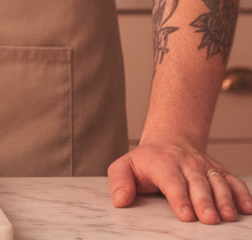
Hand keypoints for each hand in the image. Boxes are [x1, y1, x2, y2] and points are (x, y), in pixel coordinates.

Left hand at [108, 142, 251, 223]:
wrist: (169, 140)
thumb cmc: (146, 161)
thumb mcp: (125, 166)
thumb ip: (119, 182)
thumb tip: (120, 201)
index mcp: (162, 163)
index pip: (171, 181)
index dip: (179, 197)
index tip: (186, 215)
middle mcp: (186, 163)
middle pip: (197, 183)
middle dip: (205, 201)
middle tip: (210, 219)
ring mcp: (204, 167)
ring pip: (217, 182)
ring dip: (225, 199)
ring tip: (228, 217)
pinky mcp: (219, 171)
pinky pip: (233, 181)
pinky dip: (242, 194)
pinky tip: (247, 209)